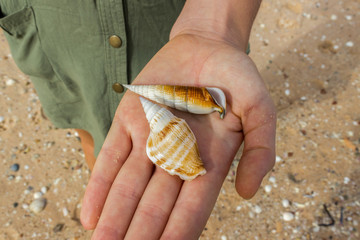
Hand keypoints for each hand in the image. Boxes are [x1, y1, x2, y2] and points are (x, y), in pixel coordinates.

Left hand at [80, 34, 275, 238]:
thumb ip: (261, 149)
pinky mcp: (129, 120)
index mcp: (209, 161)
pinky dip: (100, 185)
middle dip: (140, 234)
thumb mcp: (260, 108)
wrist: (206, 46)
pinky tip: (90, 215)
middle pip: (155, 205)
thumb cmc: (235, 77)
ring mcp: (150, 140)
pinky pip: (112, 157)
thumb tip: (247, 193)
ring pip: (129, 187)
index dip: (176, 233)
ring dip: (115, 218)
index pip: (191, 208)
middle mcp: (176, 158)